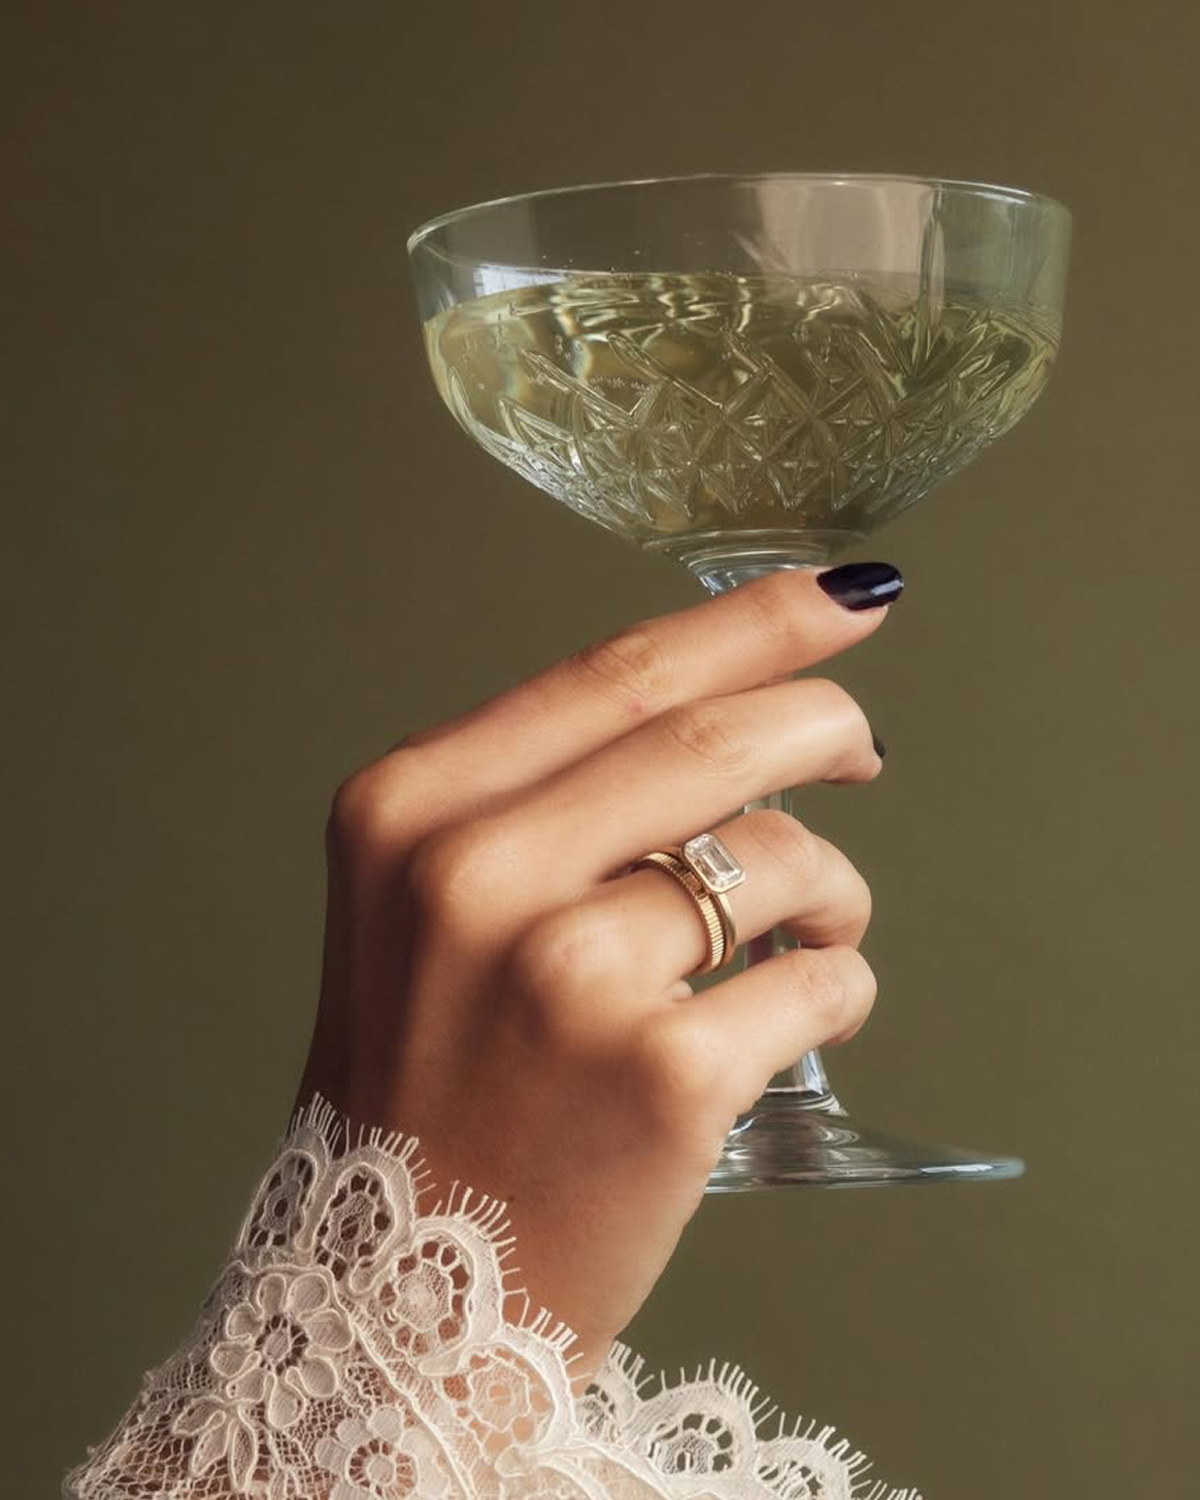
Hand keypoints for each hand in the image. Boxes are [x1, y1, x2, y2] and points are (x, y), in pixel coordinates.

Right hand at [297, 563, 899, 1380]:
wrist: (396, 1294)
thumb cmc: (434, 1083)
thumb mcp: (429, 904)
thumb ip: (546, 798)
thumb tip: (730, 707)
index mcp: (411, 808)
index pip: (617, 673)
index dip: (753, 623)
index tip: (846, 597)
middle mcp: (474, 872)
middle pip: (716, 740)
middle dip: (826, 725)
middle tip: (862, 747)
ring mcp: (565, 973)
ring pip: (784, 859)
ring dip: (832, 886)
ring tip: (816, 928)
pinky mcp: (658, 1075)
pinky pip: (820, 981)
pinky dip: (837, 987)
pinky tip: (798, 1015)